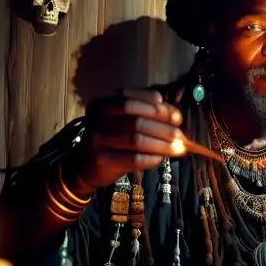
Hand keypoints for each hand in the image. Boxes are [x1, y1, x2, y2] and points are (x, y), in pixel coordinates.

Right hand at [66, 89, 185, 192]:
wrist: (85, 166)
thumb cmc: (112, 140)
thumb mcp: (125, 122)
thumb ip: (148, 114)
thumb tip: (176, 116)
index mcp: (102, 104)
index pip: (133, 100)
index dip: (158, 108)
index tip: (177, 118)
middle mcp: (96, 119)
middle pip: (136, 120)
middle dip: (163, 128)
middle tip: (181, 136)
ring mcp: (96, 140)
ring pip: (136, 140)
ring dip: (162, 145)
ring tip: (178, 149)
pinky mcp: (100, 161)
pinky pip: (133, 159)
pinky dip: (151, 159)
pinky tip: (161, 159)